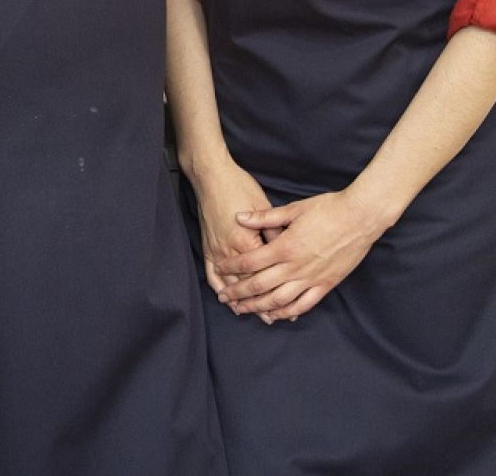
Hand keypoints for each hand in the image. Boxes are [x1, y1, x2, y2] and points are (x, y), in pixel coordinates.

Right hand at [189, 158, 275, 307]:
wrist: (213, 177)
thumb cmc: (240, 187)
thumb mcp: (265, 207)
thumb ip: (275, 232)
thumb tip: (287, 251)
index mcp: (248, 241)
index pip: (264, 273)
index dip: (277, 290)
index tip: (288, 303)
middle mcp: (230, 250)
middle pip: (247, 284)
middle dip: (259, 302)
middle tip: (271, 319)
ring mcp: (216, 250)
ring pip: (229, 283)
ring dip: (239, 300)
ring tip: (249, 313)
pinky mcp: (207, 247)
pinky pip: (211, 274)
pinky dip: (219, 287)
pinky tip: (225, 298)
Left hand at [211, 190, 385, 322]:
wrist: (360, 217)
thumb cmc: (328, 209)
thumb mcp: (294, 209)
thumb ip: (265, 216)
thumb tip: (240, 217)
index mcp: (285, 247)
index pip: (250, 261)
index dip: (232, 266)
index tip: (219, 267)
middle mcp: (295, 267)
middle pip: (259, 285)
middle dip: (238, 293)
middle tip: (224, 297)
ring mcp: (311, 278)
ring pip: (278, 300)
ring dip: (258, 307)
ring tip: (243, 310)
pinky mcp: (326, 285)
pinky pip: (303, 305)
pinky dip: (288, 313)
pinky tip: (276, 315)